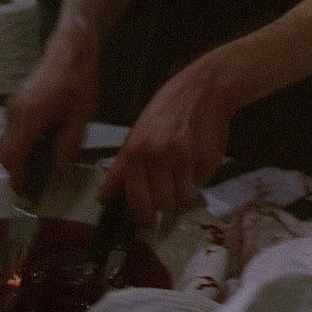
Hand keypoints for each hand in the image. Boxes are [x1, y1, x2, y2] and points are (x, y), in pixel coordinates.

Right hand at [0, 49, 100, 191]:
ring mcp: (12, 106)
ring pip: (7, 141)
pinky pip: (12, 130)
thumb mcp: (81, 117)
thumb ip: (68, 145)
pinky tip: (39, 146)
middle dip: (16, 170)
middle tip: (34, 185)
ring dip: (18, 157)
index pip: (14, 157)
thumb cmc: (79, 82)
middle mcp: (14, 113)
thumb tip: (59, 172)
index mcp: (29, 118)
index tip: (24, 193)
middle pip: (6, 152)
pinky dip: (20, 143)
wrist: (70, 51)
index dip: (17, 178)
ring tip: (38, 168)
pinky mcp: (16, 101)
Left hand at [98, 56, 235, 226]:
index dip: (142, 216)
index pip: (137, 200)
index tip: (145, 221)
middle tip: (165, 195)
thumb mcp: (137, 132)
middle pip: (162, 206)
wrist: (204, 89)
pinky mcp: (207, 161)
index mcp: (136, 151)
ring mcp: (185, 160)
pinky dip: (196, 180)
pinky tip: (194, 161)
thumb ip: (121, 168)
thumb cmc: (167, 109)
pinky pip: (199, 186)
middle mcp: (160, 157)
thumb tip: (103, 197)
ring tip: (180, 175)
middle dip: (163, 205)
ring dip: (181, 194)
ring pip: (182, 200)